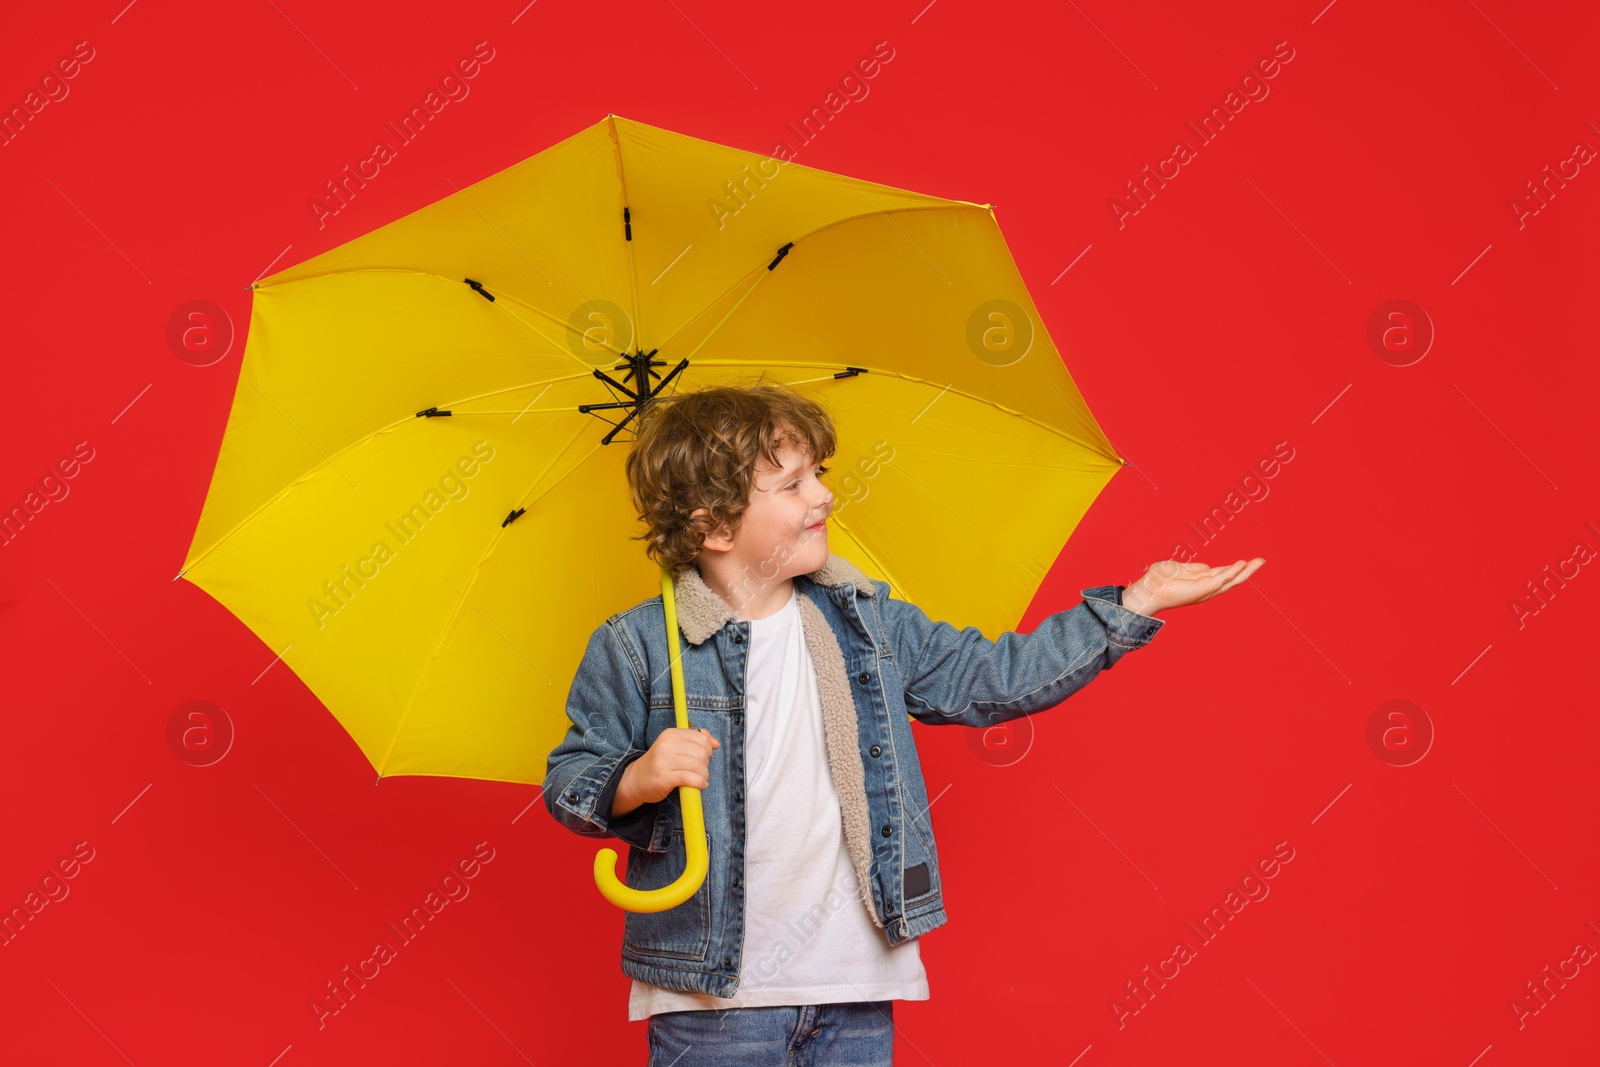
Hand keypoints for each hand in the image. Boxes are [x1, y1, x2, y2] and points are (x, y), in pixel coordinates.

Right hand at [614, 727, 719, 814]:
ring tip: (700, 779)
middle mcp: (666, 745)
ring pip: (698, 766)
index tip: (703, 758)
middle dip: (706, 764)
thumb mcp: (675, 746)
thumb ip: (696, 741)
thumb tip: (716, 743)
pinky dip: (699, 783)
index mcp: (671, 734)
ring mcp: (663, 761)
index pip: (702, 738)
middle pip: (702, 753)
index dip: (708, 750)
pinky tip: (700, 785)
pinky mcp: (663, 778)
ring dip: (704, 775)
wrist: (637, 779)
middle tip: (700, 770)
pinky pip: (689, 778)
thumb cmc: (661, 762)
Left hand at [1121, 558, 1264, 616]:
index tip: (1248, 561)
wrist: (1149, 590)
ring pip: (1231, 580)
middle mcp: (1207, 588)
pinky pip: (1221, 579)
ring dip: (1246, 571)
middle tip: (1261, 560)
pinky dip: (1232, 572)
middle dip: (1248, 570)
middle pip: (1232, 579)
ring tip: (1259, 561)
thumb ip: (1196, 568)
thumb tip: (1208, 567)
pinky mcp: (1202, 589)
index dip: (1236, 568)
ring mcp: (1206, 590)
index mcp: (1202, 582)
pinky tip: (1242, 565)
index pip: (1224, 574)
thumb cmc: (1160, 580)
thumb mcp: (1181, 569)